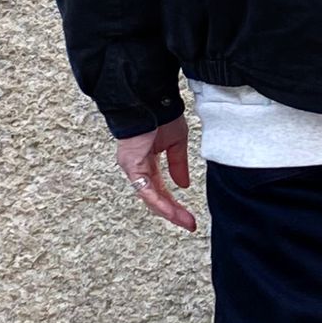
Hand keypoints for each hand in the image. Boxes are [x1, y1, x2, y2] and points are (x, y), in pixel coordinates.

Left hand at [116, 115, 196, 231]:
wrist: (151, 98)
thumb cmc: (160, 114)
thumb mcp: (176, 142)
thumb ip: (178, 164)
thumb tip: (183, 185)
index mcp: (147, 162)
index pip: (160, 190)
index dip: (174, 204)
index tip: (189, 217)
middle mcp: (138, 168)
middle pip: (155, 198)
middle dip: (173, 213)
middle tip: (189, 224)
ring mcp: (133, 167)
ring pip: (150, 197)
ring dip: (168, 211)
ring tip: (184, 221)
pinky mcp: (132, 164)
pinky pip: (145, 188)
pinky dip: (159, 201)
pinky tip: (171, 210)